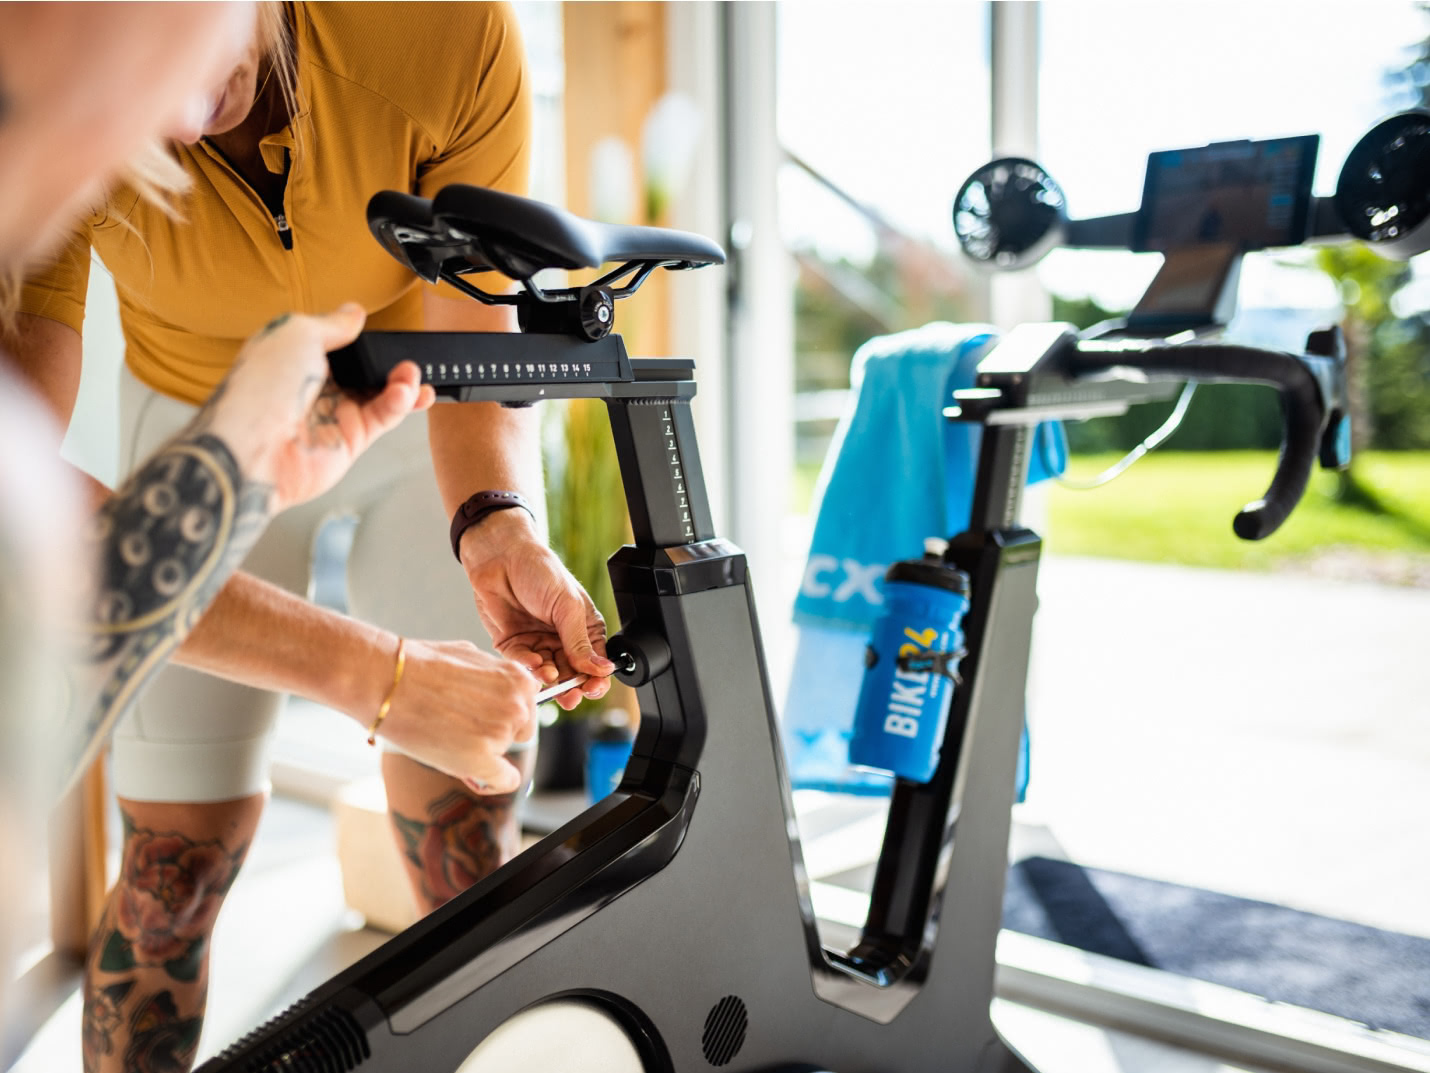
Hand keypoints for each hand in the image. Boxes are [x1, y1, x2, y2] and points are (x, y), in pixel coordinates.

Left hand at [199, 303, 435, 510]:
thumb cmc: (261, 389)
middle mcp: (315, 386)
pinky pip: (384, 418)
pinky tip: (408, 393)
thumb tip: (353, 312)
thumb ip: (332, 324)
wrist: (254, 448)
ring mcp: (334, 414)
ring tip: (411, 374)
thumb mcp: (297, 333)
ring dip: (401, 381)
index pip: (336, 343)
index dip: (359, 338)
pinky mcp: (351, 441)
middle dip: (386, 361)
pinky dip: (401, 404)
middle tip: (402, 355)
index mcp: (295, 357)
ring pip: (380, 394)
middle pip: (362, 369)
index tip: (377, 333)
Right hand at [373, 637, 539, 793]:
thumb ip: (493, 675)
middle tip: (463, 726)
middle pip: (520, 731)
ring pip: (503, 752)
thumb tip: (499, 688)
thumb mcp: (469, 655)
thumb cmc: (419, 664)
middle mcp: (517, 706)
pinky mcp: (481, 759)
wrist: (384, 679)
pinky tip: (475, 775)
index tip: (483, 714)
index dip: (503, 710)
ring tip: (446, 735)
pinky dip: (493, 782)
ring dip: (483, 750)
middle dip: (497, 731)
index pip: (527, 704)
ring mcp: (501, 733)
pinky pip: (505, 780)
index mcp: (519, 679)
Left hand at [460, 511, 614, 709]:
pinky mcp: (514, 644)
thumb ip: (580, 642)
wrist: (500, 557)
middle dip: (573, 686)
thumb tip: (601, 669)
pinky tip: (534, 662)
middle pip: (572, 674)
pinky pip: (523, 664)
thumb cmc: (539, 571)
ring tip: (550, 676)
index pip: (595, 662)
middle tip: (571, 694)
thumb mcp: (567, 606)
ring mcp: (539, 643)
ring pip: (548, 673)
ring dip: (551, 678)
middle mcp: (562, 639)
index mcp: (584, 628)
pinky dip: (529, 666)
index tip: (593, 688)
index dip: (596, 678)